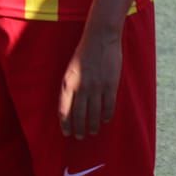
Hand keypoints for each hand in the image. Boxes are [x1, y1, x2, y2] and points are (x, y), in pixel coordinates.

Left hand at [59, 21, 122, 137]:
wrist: (100, 38)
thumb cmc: (83, 54)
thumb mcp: (70, 70)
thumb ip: (70, 87)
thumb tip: (70, 106)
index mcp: (68, 83)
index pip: (65, 110)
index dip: (66, 124)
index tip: (67, 133)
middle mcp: (81, 88)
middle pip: (79, 115)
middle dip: (79, 129)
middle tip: (80, 137)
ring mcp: (96, 87)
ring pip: (94, 113)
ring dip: (93, 125)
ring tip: (92, 132)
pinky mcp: (110, 84)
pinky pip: (108, 105)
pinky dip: (106, 115)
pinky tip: (105, 120)